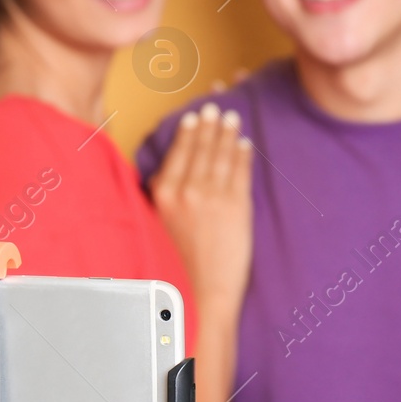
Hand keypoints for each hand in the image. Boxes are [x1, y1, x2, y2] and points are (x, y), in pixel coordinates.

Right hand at [151, 102, 253, 313]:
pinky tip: (244, 144)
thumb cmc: (176, 266)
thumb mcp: (156, 227)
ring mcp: (212, 196)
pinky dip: (243, 155)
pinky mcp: (236, 206)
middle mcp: (185, 190)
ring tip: (232, 118)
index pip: (178, 152)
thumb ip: (161, 199)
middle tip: (217, 106)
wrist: (200, 295)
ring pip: (221, 155)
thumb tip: (163, 180)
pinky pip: (240, 172)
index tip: (193, 117)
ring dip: (228, 134)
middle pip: (201, 148)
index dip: (188, 131)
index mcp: (162, 194)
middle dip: (210, 125)